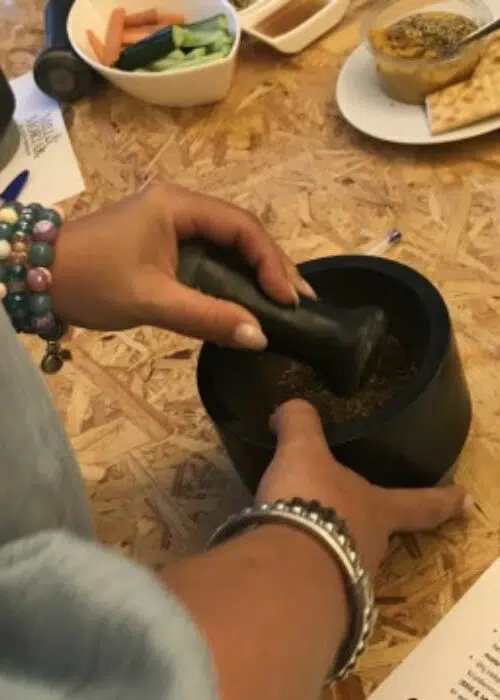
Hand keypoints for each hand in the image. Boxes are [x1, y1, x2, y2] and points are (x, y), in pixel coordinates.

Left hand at [51, 183, 314, 347]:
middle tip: (302, 300)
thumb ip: (207, 317)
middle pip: (241, 231)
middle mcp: (181, 205)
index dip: (270, 262)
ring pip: (228, 243)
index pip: (241, 226)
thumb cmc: (92, 281)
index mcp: (178, 205)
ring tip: (286, 300)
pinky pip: (212, 255)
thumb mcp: (151, 300)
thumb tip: (259, 338)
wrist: (38, 278)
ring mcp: (173, 222)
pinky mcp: (166, 241)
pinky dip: (235, 275)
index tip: (288, 299)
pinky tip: (252, 295)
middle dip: (273, 265)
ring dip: (257, 270)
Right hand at [257, 400, 467, 575]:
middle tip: (345, 513)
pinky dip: (304, 568)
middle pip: (378, 532)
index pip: (421, 503)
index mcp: (379, 509)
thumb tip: (290, 408)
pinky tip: (283, 560)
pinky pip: (317, 580)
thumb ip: (299, 423)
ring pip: (345, 558)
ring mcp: (349, 577)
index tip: (467, 499)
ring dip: (329, 547)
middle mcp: (372, 546)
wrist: (288, 567)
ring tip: (299, 535)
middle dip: (365, 523)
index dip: (444, 499)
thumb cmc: (311, 499)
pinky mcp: (321, 601)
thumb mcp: (302, 450)